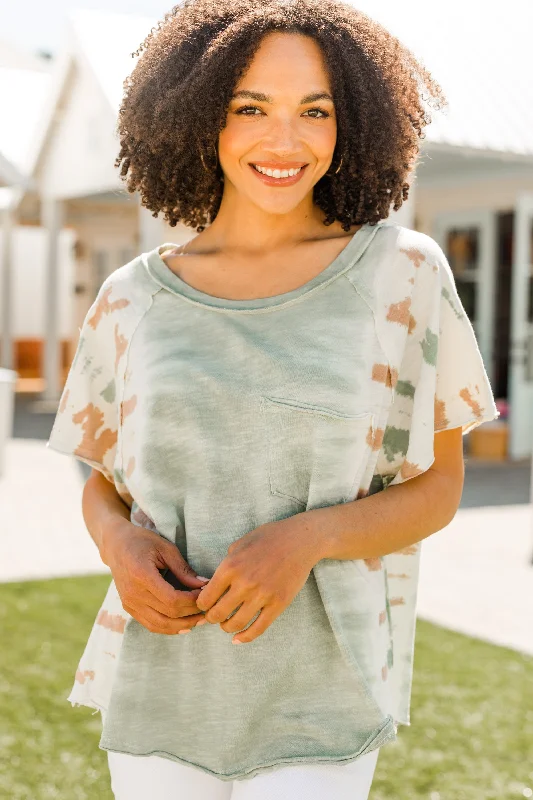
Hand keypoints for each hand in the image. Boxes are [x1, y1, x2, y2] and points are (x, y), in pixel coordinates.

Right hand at [104, 519, 209, 634]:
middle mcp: (133, 593)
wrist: (116, 545)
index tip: (206, 594)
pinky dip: (168, 628)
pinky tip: (183, 625)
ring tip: (199, 620)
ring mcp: (129, 603)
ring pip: (159, 625)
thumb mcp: (166, 549)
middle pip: (168, 614)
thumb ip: (184, 570)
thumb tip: (205, 585)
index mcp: (142, 575)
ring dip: (182, 626)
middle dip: (191, 615)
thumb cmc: (142, 541)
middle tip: (208, 610)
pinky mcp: (128, 608)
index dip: (192, 601)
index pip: (172, 599)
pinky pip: (150, 624)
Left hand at [195, 516, 322, 643]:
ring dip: (226, 627)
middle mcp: (244, 583)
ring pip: (235, 623)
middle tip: (213, 616)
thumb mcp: (240, 544)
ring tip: (226, 624)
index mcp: (230, 566)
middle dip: (211, 618)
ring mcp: (262, 595)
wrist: (300, 540)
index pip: (206, 597)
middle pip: (217, 614)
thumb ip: (226, 563)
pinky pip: (258, 629)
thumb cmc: (269, 538)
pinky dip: (245, 637)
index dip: (202, 604)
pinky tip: (238, 639)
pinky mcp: (278, 604)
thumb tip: (214, 584)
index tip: (205, 605)